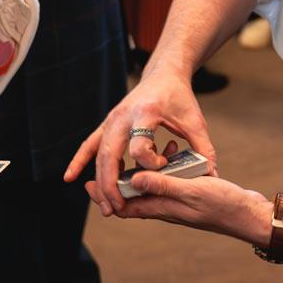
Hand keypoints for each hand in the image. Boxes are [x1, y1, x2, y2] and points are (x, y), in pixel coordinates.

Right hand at [63, 66, 216, 214]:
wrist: (163, 74)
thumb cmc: (179, 98)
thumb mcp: (194, 121)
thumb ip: (203, 148)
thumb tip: (213, 175)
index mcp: (145, 113)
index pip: (139, 145)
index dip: (150, 162)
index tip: (164, 165)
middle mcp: (123, 116)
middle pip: (110, 154)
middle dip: (112, 184)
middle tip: (118, 208)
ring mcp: (112, 120)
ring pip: (99, 154)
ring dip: (100, 181)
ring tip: (107, 207)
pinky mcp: (107, 124)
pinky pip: (90, 144)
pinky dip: (79, 160)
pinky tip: (69, 177)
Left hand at [87, 167, 270, 243]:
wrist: (250, 215)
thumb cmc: (223, 206)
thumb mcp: (191, 192)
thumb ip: (162, 185)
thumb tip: (132, 180)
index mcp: (161, 208)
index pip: (124, 206)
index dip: (104, 197)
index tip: (87, 183)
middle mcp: (166, 207)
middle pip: (133, 196)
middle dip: (120, 179)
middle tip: (110, 159)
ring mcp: (178, 201)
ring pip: (151, 186)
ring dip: (145, 169)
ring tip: (152, 150)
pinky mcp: (190, 194)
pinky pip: (170, 180)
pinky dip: (167, 166)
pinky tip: (176, 151)